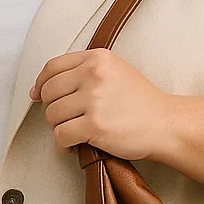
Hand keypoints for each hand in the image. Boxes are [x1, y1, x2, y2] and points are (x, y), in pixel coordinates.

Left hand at [30, 49, 176, 160]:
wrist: (165, 124)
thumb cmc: (141, 102)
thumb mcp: (116, 71)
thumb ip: (85, 71)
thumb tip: (43, 86)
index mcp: (97, 58)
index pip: (53, 67)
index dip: (41, 83)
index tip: (37, 95)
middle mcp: (94, 74)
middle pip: (49, 92)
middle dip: (53, 109)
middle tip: (67, 119)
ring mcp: (94, 99)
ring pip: (52, 115)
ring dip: (59, 128)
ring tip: (74, 132)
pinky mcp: (95, 125)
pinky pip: (61, 136)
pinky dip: (63, 145)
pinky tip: (74, 146)